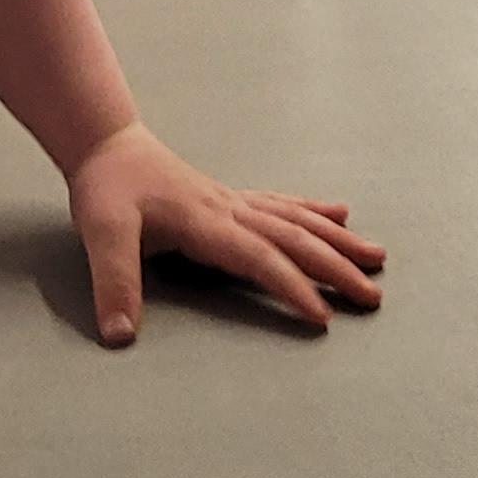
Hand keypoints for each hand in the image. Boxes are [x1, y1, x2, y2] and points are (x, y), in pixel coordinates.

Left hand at [65, 122, 386, 344]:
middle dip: (335, 268)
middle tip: (373, 296)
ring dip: (336, 240)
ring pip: (295, 220)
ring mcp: (232, 201)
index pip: (258, 257)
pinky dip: (313, 211)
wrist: (106, 143)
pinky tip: (339, 212)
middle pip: (292, 239)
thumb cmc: (106, 188)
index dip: (290, 286)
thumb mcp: (101, 233)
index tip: (323, 316)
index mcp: (204, 222)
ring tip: (376, 257)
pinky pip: (281, 205)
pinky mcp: (229, 198)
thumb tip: (121, 335)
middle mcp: (228, 210)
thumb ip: (114, 283)